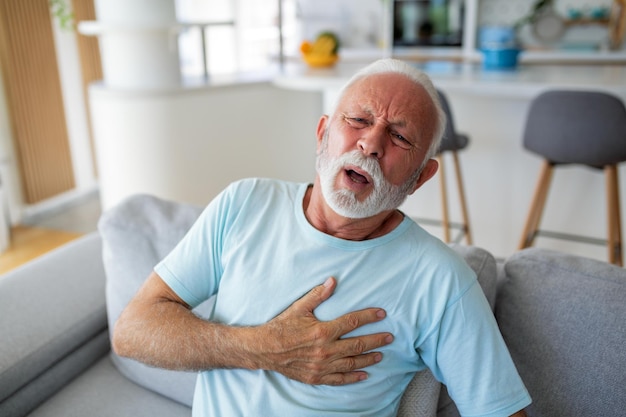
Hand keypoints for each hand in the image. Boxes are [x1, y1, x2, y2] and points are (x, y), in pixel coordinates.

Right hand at [253, 277, 393, 384]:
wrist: (264, 349)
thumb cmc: (282, 326)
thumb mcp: (299, 307)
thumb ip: (318, 295)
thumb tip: (333, 281)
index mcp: (322, 331)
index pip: (352, 322)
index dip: (369, 317)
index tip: (382, 314)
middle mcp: (325, 350)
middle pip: (357, 345)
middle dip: (376, 340)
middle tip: (390, 337)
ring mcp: (321, 366)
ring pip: (351, 363)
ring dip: (368, 358)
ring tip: (381, 354)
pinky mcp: (316, 377)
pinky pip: (339, 379)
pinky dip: (353, 377)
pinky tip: (364, 375)